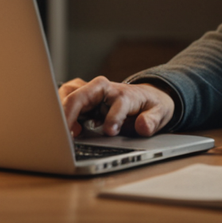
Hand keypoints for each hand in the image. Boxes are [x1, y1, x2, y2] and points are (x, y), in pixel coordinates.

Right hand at [58, 76, 175, 137]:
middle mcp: (104, 88)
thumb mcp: (160, 113)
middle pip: (81, 94)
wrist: (145, 97)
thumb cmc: (150, 105)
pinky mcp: (84, 98)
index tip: (110, 132)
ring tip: (69, 131)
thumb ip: (152, 120)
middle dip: (71, 113)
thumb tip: (142, 126)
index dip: (112, 118)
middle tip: (68, 134)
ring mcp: (92, 91)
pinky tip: (69, 128)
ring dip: (62, 110)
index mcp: (124, 93)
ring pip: (68, 93)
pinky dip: (62, 110)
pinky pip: (66, 98)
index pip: (116, 103)